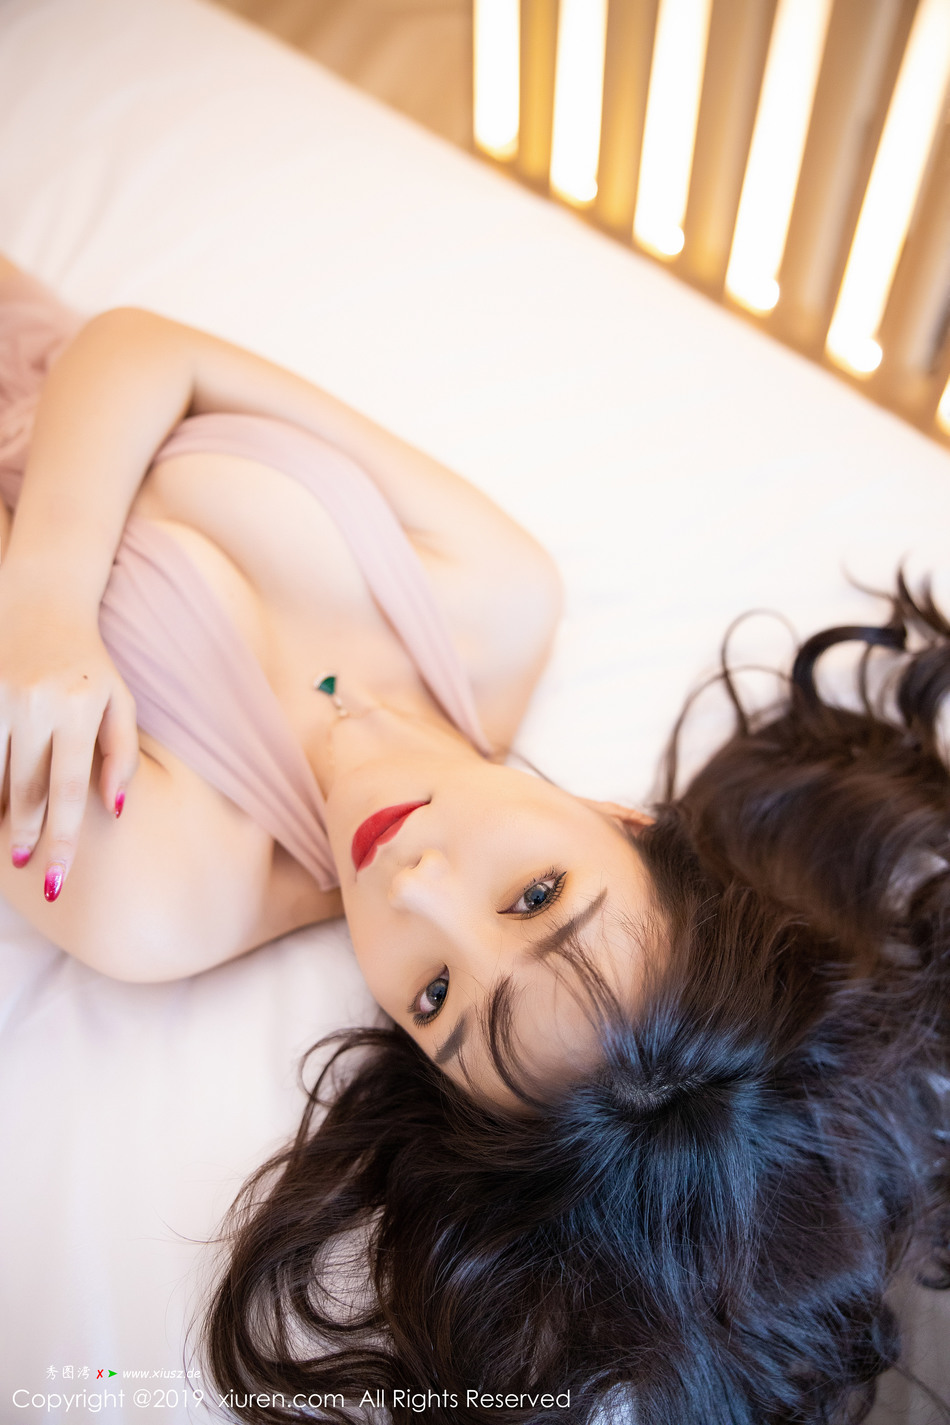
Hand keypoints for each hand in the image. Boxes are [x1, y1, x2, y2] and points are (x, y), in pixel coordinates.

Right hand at [0, 589, 138, 900]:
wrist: (43, 601)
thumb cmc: (89, 664)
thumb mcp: (119, 701)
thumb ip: (121, 755)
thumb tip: (116, 811)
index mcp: (78, 709)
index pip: (68, 791)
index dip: (61, 840)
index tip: (55, 879)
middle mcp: (35, 704)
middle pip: (25, 789)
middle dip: (26, 834)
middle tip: (26, 863)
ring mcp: (0, 695)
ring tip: (8, 834)